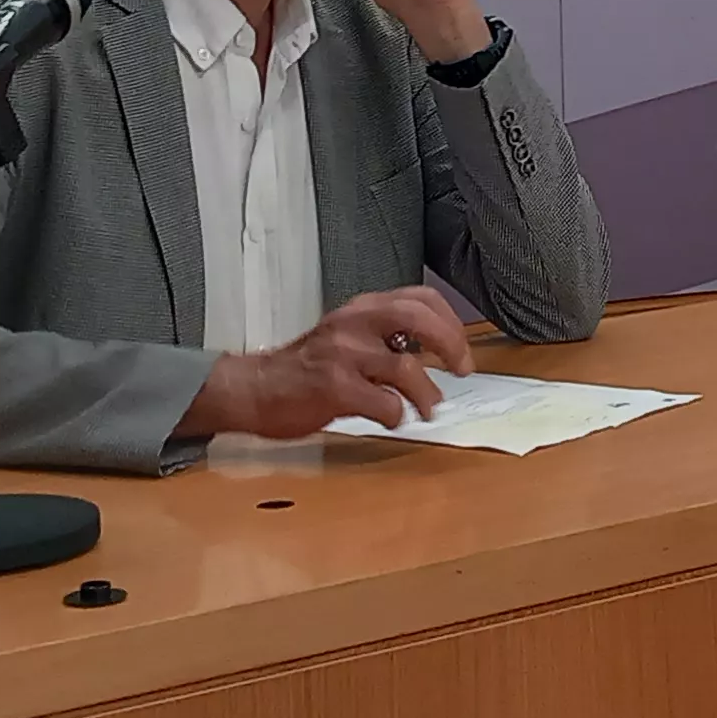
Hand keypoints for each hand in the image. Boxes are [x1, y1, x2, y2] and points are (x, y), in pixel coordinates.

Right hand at [180, 285, 474, 439]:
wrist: (254, 389)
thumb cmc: (304, 369)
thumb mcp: (345, 337)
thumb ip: (382, 336)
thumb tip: (433, 350)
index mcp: (360, 309)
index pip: (419, 298)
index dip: (450, 321)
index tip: (461, 349)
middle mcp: (353, 323)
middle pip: (419, 318)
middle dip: (451, 343)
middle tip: (463, 369)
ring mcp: (343, 354)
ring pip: (406, 368)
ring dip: (427, 394)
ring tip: (428, 409)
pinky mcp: (334, 388)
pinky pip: (384, 403)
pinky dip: (397, 415)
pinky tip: (392, 420)